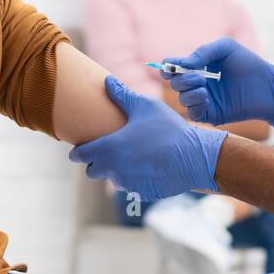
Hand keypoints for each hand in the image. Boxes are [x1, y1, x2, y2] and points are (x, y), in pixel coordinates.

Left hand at [69, 75, 226, 201]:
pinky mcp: (142, 193)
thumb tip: (107, 80)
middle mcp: (114, 170)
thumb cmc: (168, 128)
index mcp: (109, 148)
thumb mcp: (145, 106)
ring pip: (113, 178)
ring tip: (133, 155)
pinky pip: (132, 186)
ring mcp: (128, 184)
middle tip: (109, 149)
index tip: (80, 147)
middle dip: (97, 162)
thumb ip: (122, 95)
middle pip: (92, 171)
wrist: (195, 157)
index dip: (78, 150)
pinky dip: (136, 178)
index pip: (80, 155)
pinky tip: (149, 165)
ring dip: (117, 170)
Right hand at [161, 37, 273, 127]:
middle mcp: (198, 83)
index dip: (168, 67)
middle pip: (175, 83)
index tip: (170, 67)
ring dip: (188, 92)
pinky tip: (206, 98)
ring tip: (204, 88)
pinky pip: (193, 114)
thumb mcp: (226, 48)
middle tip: (200, 77)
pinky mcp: (212, 114)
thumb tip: (184, 64)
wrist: (268, 86)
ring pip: (182, 99)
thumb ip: (203, 52)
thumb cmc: (249, 63)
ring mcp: (204, 100)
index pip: (174, 67)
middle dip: (181, 80)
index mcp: (198, 66)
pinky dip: (194, 106)